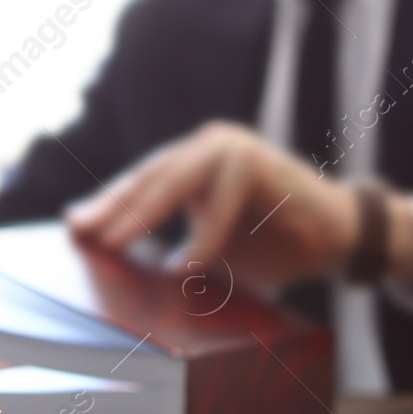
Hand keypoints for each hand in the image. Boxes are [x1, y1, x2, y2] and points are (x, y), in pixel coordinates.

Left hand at [64, 121, 412, 290]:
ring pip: (176, 179)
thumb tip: (126, 267)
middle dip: (113, 208)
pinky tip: (187, 265)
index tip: (74, 227)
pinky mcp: (258, 161)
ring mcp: (232, 147)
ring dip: (144, 214)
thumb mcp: (211, 249)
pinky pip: (222, 198)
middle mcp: (208, 146)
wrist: (338, 238)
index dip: (107, 205)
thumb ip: (173, 247)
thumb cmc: (272, 244)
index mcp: (193, 161)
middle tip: (84, 234)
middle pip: (149, 177)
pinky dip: (205, 235)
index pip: (140, 182)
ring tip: (115, 244)